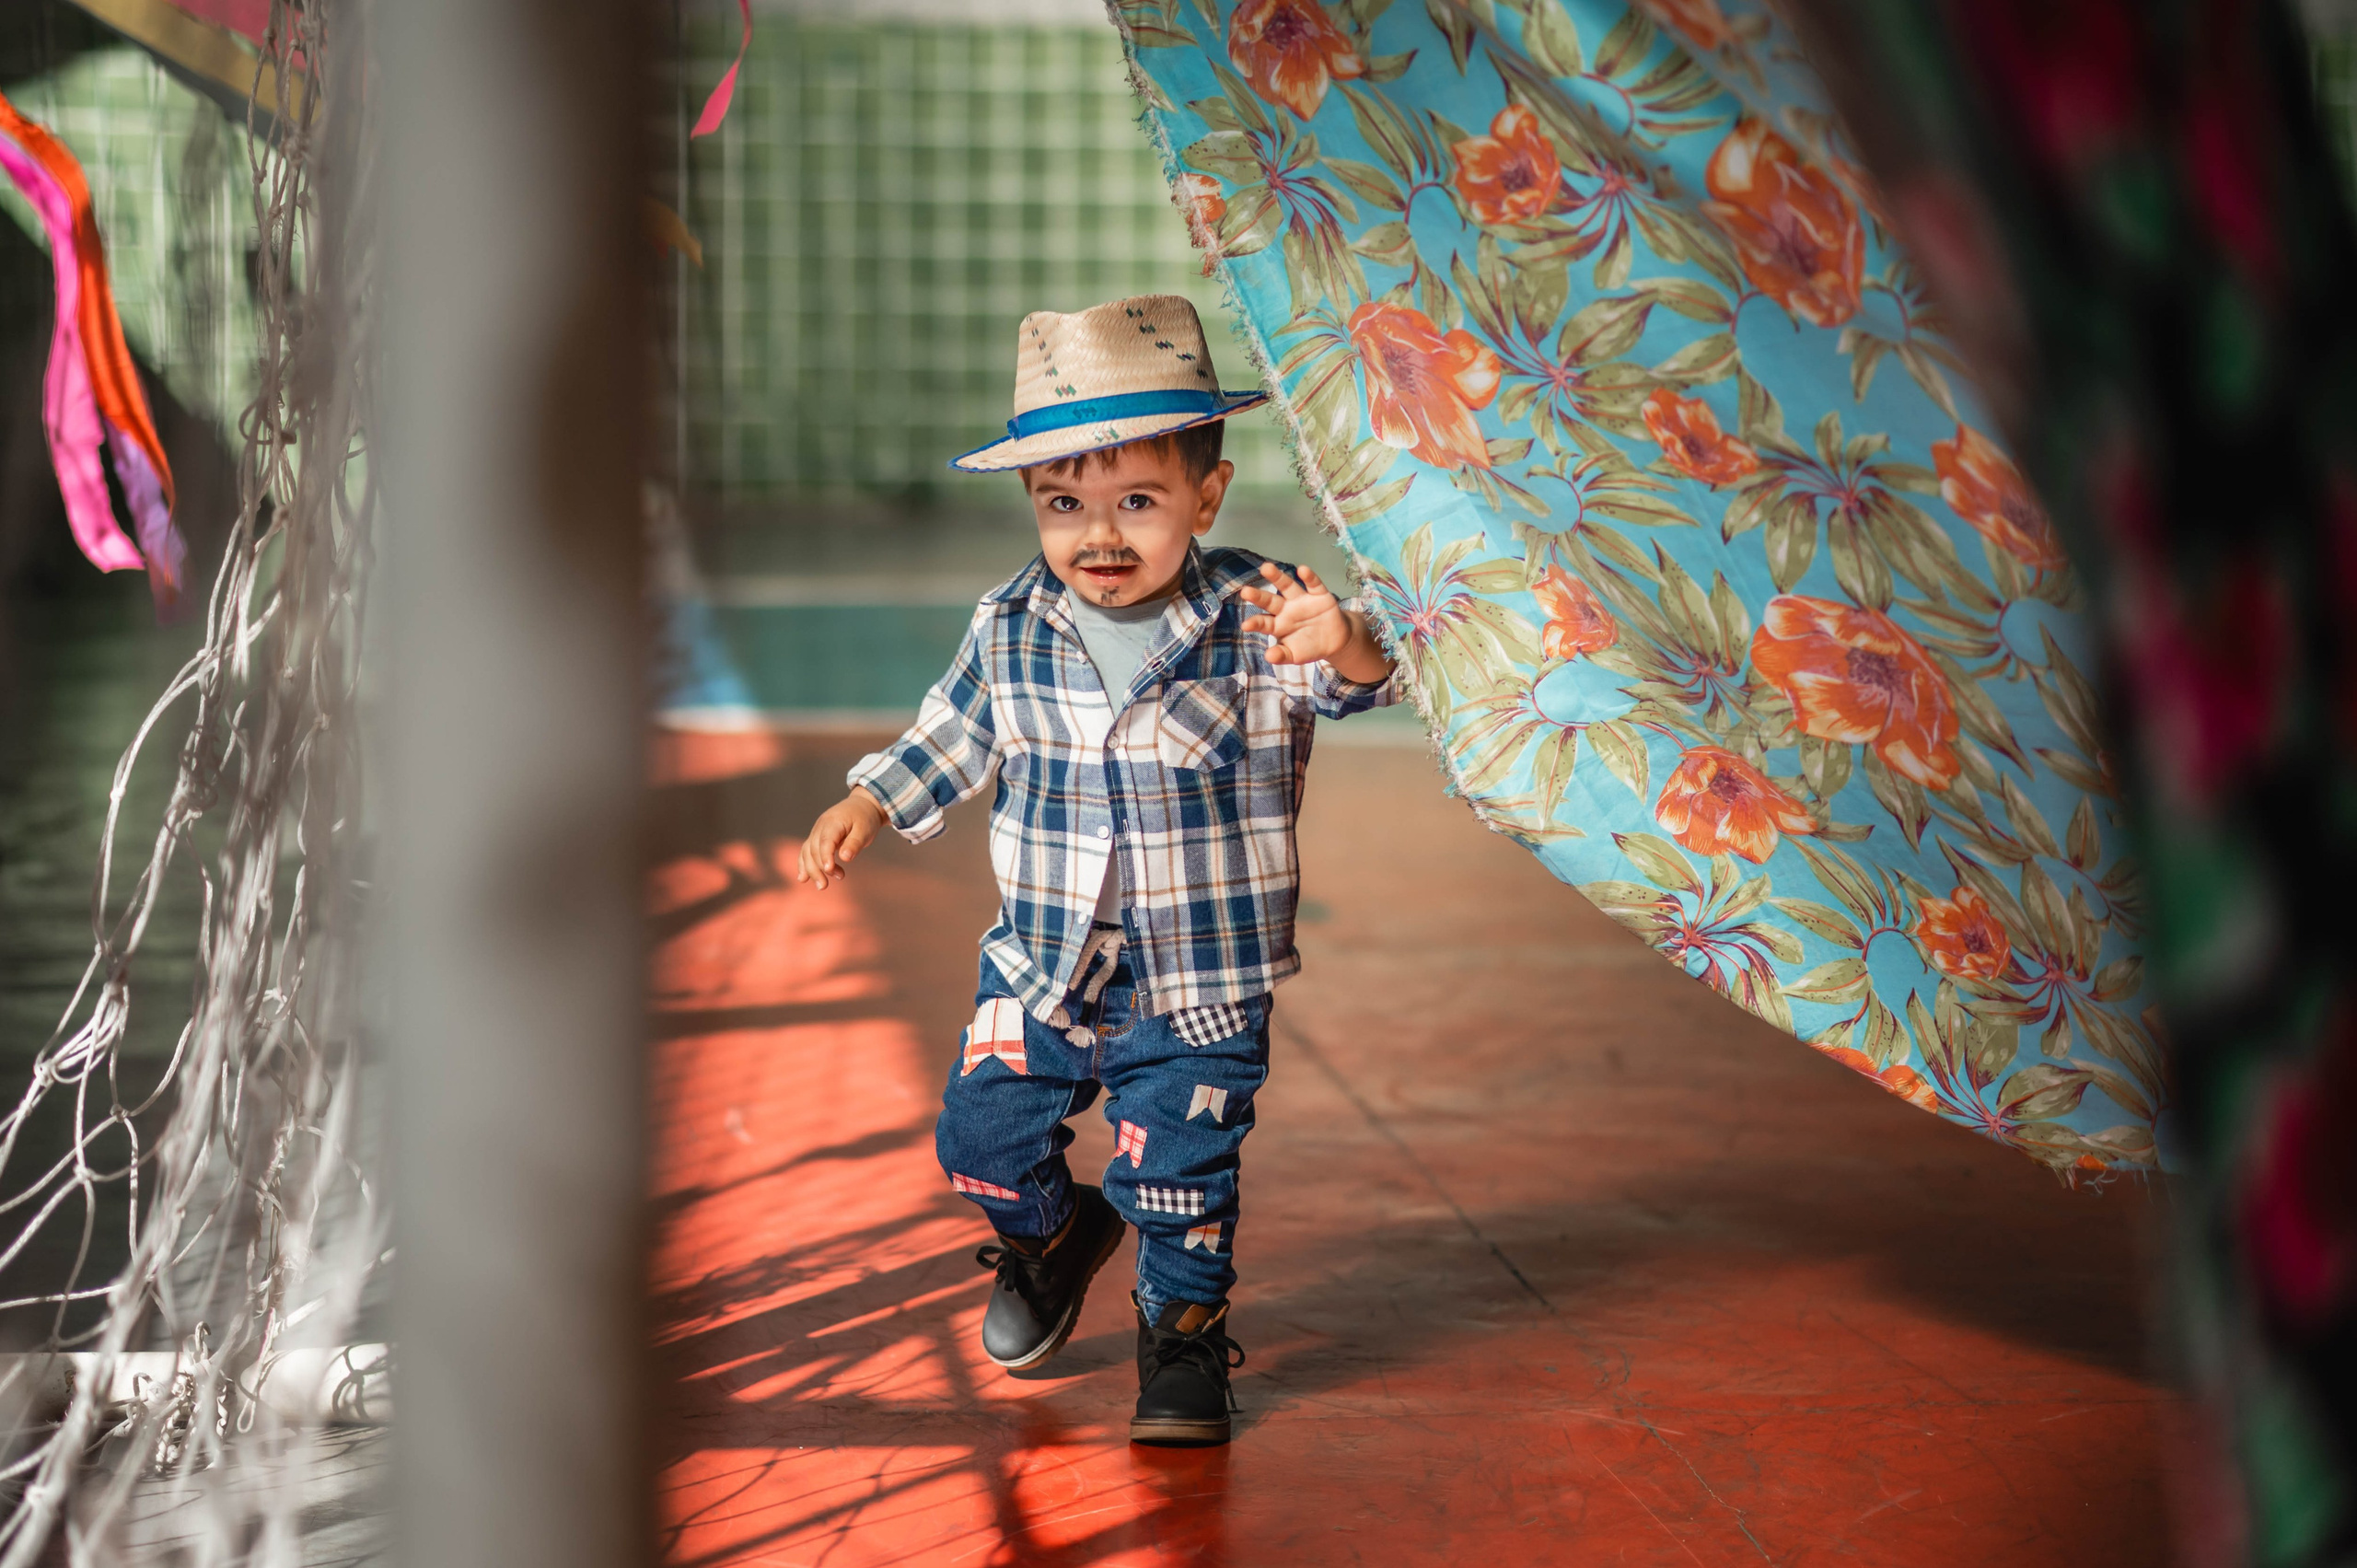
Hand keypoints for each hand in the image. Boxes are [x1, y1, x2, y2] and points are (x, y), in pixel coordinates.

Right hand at [796, 789, 885, 890]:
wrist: (861, 805)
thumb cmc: (865, 818)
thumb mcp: (865, 830)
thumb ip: (855, 843)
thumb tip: (845, 857)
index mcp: (833, 822)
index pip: (826, 841)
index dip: (825, 856)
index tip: (829, 870)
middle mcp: (820, 826)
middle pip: (814, 849)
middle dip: (819, 869)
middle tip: (827, 884)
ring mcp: (816, 831)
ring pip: (807, 852)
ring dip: (811, 870)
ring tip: (822, 886)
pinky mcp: (816, 837)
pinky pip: (806, 851)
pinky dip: (803, 864)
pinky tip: (803, 878)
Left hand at [1237, 562, 1352, 666]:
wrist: (1335, 640)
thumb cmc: (1309, 646)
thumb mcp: (1295, 655)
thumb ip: (1282, 655)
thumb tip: (1269, 657)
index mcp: (1278, 625)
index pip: (1264, 623)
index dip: (1255, 623)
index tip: (1246, 625)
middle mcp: (1286, 609)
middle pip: (1270, 601)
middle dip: (1258, 596)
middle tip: (1245, 591)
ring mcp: (1301, 600)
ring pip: (1287, 586)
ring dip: (1277, 577)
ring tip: (1266, 568)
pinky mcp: (1319, 595)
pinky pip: (1313, 584)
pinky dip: (1309, 577)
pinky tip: (1302, 570)